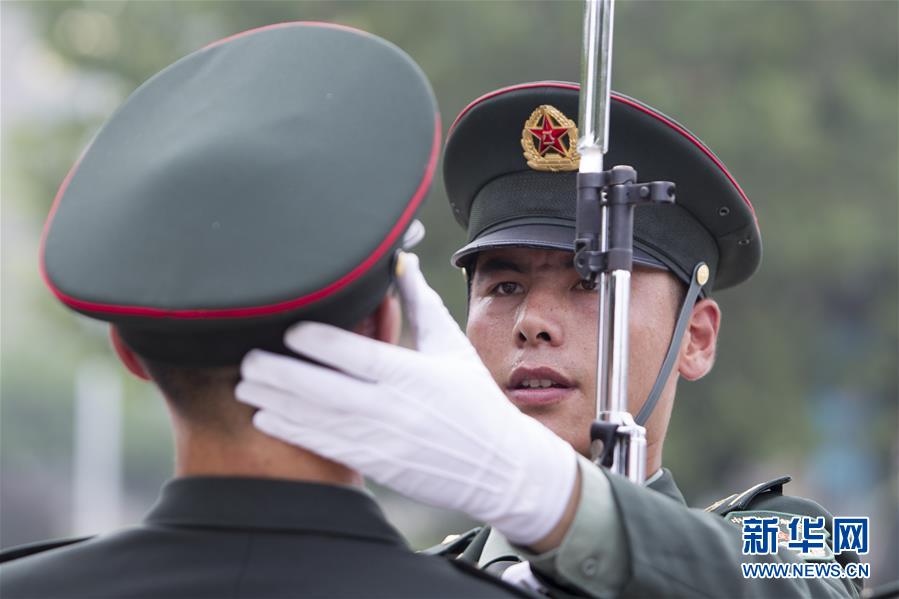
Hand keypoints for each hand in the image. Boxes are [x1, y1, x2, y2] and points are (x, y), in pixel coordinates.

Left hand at [236, 253, 576, 545]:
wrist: (499, 468)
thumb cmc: (475, 401)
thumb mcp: (451, 348)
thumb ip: (420, 305)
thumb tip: (402, 260)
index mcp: (413, 375)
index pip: (357, 355)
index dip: (318, 341)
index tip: (287, 328)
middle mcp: (394, 409)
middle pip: (324, 389)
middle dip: (279, 373)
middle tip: (247, 357)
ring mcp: (382, 441)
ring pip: (316, 420)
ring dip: (275, 402)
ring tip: (244, 384)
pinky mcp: (376, 465)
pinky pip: (325, 447)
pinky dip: (292, 432)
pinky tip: (266, 417)